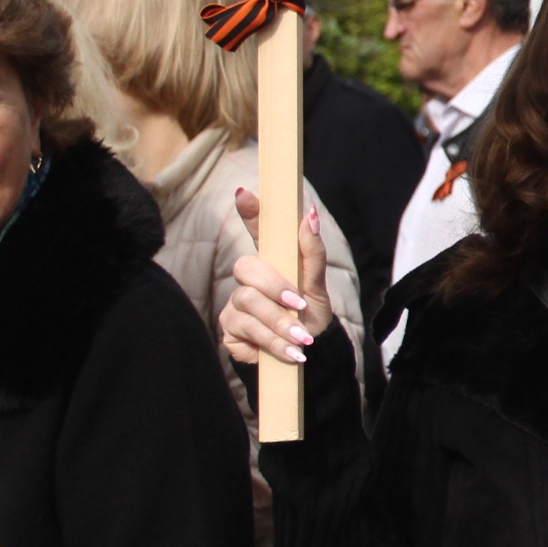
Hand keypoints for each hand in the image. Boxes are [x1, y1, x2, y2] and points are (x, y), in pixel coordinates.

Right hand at [219, 190, 333, 364]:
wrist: (307, 353)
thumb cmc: (309, 313)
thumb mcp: (317, 285)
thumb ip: (311, 253)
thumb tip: (310, 216)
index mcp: (272, 262)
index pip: (256, 231)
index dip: (249, 213)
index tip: (244, 192)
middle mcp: (249, 279)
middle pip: (245, 268)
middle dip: (274, 287)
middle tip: (298, 304)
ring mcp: (236, 303)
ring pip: (248, 303)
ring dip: (280, 323)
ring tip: (302, 339)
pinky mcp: (230, 328)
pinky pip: (246, 330)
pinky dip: (274, 342)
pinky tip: (291, 352)